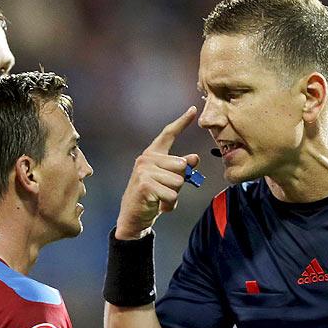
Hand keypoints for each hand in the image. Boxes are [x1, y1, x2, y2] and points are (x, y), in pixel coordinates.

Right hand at [116, 107, 199, 239]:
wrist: (133, 217)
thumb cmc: (152, 197)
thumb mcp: (168, 181)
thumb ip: (180, 169)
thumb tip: (194, 158)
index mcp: (152, 155)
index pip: (168, 134)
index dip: (182, 122)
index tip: (193, 109)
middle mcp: (146, 159)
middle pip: (181, 165)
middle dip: (179, 182)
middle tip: (165, 190)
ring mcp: (144, 171)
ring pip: (178, 181)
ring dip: (174, 195)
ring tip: (160, 199)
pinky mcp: (145, 185)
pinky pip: (172, 194)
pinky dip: (169, 204)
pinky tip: (158, 206)